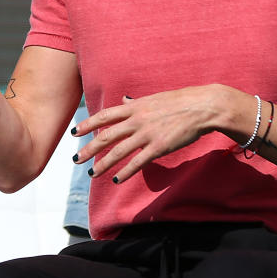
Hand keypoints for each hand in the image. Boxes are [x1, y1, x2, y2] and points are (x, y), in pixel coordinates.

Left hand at [73, 85, 246, 183]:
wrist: (202, 107)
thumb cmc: (179, 102)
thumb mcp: (153, 98)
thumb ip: (135, 102)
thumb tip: (123, 99)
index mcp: (134, 107)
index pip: (105, 116)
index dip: (87, 124)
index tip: (75, 132)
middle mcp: (137, 120)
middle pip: (107, 136)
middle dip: (89, 149)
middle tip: (75, 159)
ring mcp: (147, 134)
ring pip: (119, 151)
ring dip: (104, 164)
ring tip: (92, 173)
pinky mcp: (159, 147)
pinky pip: (138, 162)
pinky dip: (126, 172)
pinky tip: (117, 179)